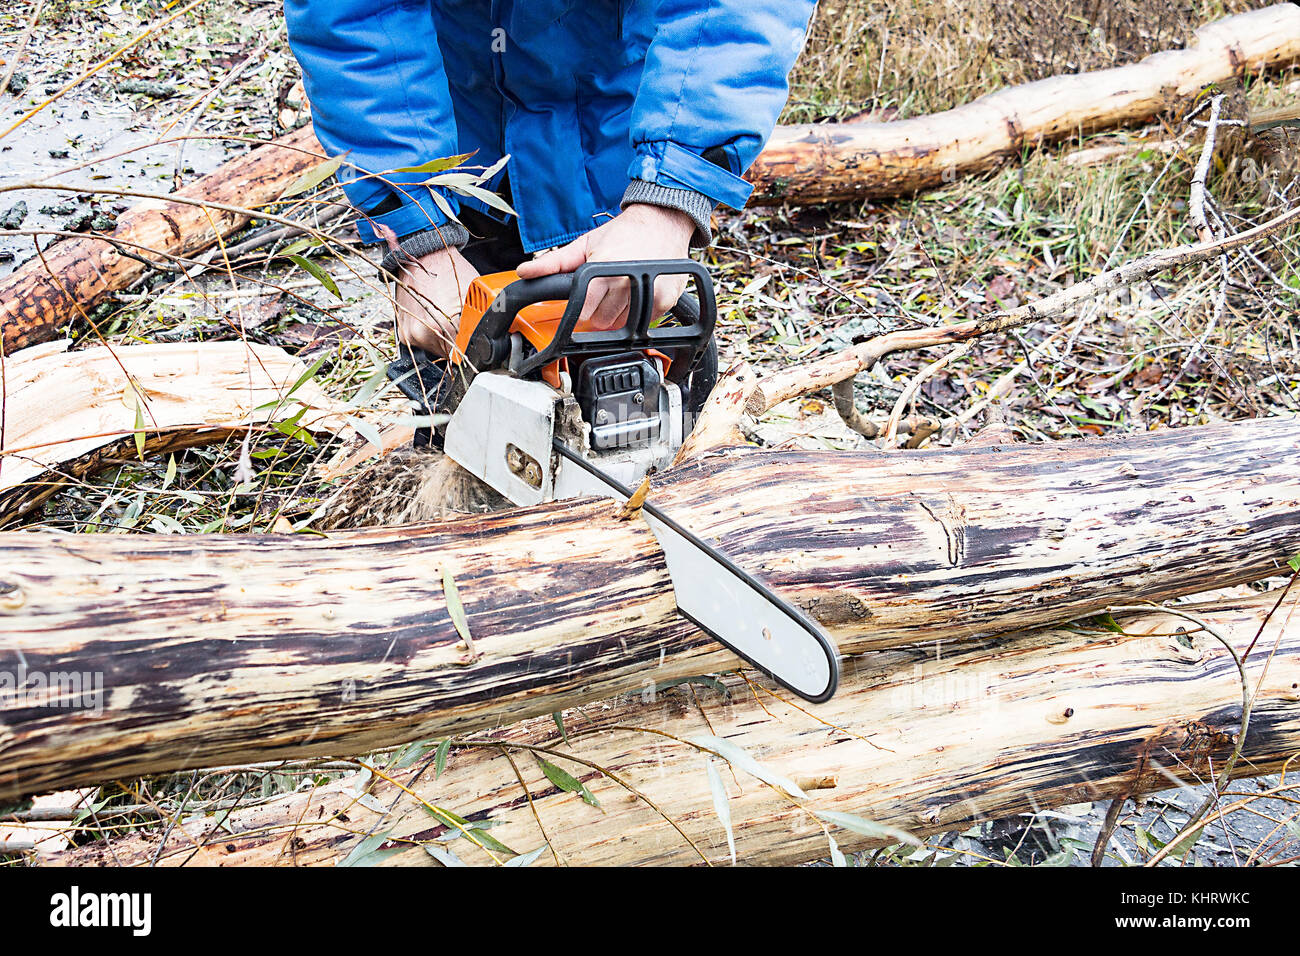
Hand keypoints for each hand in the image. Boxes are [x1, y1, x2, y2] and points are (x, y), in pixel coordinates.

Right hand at [393, 246, 479, 356]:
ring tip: (450, 317)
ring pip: (437, 349)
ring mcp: (409, 334)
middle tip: (464, 325)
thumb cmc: (447, 270)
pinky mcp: (403, 331)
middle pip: (449, 354)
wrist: (423, 256)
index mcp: (438, 327)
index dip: (472, 348)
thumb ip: (478, 323)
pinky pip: (425, 340)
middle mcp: (420, 334)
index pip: (462, 355)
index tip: (478, 342)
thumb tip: (487, 340)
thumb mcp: (471, 297)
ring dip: (446, 338)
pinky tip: (438, 317)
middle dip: (459, 343)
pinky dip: (433, 333)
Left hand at [515, 203, 694, 329]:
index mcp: (603, 270)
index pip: (583, 311)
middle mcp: (626, 283)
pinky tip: (636, 294)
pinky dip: (637, 313)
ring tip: (621, 291)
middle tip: (604, 291)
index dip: (580, 307)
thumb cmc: (623, 232)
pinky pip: (642, 322)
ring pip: (621, 324)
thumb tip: (525, 272)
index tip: (585, 299)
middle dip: (599, 310)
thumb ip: (554, 262)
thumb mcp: (585, 244)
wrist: (661, 222)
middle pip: (601, 321)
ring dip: (618, 314)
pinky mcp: (663, 301)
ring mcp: (647, 293)